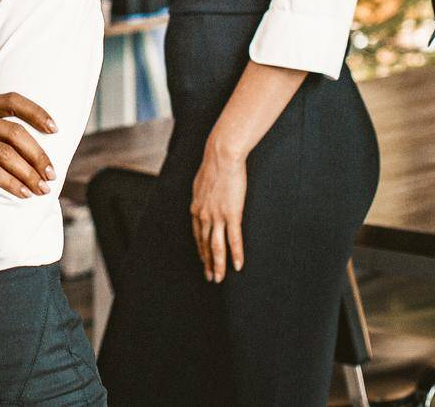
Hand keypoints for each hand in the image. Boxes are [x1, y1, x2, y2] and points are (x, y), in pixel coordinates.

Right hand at [0, 92, 56, 199]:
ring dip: (28, 174)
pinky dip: (10, 184)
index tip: (55, 129)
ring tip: (41, 189)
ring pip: (5, 154)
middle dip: (38, 154)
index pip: (11, 100)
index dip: (36, 112)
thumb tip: (27, 152)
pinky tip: (22, 194)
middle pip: (14, 132)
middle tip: (51, 174)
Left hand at [189, 143, 247, 282]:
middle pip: (205, 245)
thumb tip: (202, 200)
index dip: (201, 250)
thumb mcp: (201, 183)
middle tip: (210, 277)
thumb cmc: (213, 166)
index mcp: (196, 208)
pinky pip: (233, 239)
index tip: (203, 261)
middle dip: (207, 263)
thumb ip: (202, 196)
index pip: (197, 235)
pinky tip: (238, 265)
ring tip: (220, 278)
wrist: (221, 156)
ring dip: (218, 265)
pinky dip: (236, 254)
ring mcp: (217, 216)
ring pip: (217, 247)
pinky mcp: (232, 214)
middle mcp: (204, 215)